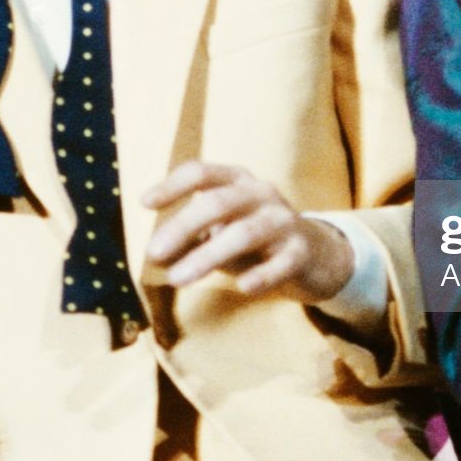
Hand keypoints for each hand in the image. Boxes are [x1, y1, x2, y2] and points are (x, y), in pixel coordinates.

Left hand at [142, 162, 352, 303]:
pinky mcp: (301, 251)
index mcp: (237, 180)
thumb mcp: (220, 231)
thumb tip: (154, 254)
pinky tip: (242, 288)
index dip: (172, 185)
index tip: (145, 203)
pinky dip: (261, 275)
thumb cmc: (254, 240)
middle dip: (182, 227)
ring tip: (177, 279)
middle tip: (152, 253)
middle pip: (218, 203)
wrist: (315, 254)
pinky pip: (281, 263)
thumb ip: (189, 239)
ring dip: (207, 256)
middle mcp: (261, 193)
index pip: (202, 172)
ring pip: (244, 233)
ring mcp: (284, 220)